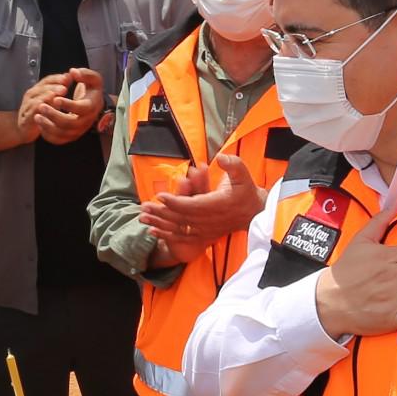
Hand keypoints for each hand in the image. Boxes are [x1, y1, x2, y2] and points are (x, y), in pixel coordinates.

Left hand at [20, 69, 105, 143]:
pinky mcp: (69, 136)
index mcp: (91, 107)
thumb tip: (73, 72)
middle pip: (69, 123)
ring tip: (36, 116)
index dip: (68, 105)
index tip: (56, 98)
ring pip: (62, 134)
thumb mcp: (93, 79)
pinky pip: (57, 140)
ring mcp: (77, 131)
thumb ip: (85, 74)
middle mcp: (85, 121)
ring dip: (48, 126)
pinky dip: (47, 134)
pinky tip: (40, 124)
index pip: (81, 109)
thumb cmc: (91, 90)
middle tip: (41, 106)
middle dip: (54, 115)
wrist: (93, 106)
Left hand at [139, 156, 262, 255]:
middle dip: (161, 212)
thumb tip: (221, 157)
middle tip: (144, 207)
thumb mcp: (243, 173)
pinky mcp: (204, 235)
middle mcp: (210, 220)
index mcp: (218, 204)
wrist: (254, 212)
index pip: (192, 205)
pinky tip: (152, 232)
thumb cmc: (246, 190)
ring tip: (142, 218)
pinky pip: (183, 237)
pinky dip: (167, 235)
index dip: (175, 202)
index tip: (160, 196)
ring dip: (159, 224)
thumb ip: (233, 164)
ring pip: (179, 228)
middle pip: (181, 218)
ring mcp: (206, 229)